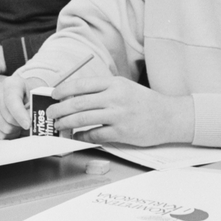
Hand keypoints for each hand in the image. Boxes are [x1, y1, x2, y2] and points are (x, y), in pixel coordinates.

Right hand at [0, 74, 35, 138]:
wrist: (23, 91)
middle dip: (21, 123)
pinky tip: (14, 126)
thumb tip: (32, 119)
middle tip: (29, 121)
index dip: (20, 115)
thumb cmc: (31, 92)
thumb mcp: (38, 94)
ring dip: (16, 129)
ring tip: (21, 122)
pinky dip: (8, 134)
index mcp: (11, 84)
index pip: (12, 101)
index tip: (28, 124)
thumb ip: (36, 105)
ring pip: (4, 127)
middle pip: (8, 117)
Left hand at [47, 75, 193, 145]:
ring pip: (82, 119)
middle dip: (59, 109)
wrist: (169, 117)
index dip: (64, 90)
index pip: (82, 84)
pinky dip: (81, 136)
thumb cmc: (146, 103)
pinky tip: (76, 136)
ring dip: (66, 123)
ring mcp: (118, 115)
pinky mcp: (121, 132)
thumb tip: (75, 96)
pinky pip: (94, 134)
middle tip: (50, 113)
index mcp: (115, 84)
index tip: (54, 95)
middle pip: (78, 103)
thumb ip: (104, 90)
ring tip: (59, 125)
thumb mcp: (126, 88)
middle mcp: (115, 98)